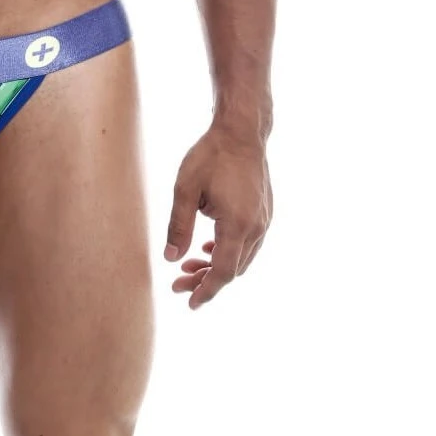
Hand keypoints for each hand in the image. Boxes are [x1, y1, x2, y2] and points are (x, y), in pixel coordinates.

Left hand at [164, 122, 271, 308]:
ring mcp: (264, 221)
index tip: (190, 304)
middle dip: (206, 281)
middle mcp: (256, 227)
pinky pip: (248, 244)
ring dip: (216, 266)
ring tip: (189, 266)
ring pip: (241, 259)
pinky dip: (228, 252)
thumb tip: (171, 260)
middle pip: (232, 269)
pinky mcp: (265, 213)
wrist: (241, 132)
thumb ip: (178, 226)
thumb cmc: (210, 156)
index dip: (206, 291)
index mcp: (237, 225)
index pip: (223, 272)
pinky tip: (208, 247)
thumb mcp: (185, 189)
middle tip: (178, 284)